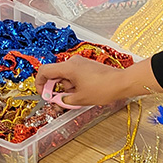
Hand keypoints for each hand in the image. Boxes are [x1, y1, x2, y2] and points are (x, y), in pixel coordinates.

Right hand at [35, 56, 160, 105]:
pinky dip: (73, 84)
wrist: (122, 82)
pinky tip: (81, 93)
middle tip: (58, 100)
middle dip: (55, 88)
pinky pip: (74, 74)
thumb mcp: (79, 99)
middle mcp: (73, 62)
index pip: (44, 71)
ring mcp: (80, 63)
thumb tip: (56, 101)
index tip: (43, 94)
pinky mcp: (87, 66)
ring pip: (65, 75)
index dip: (40, 83)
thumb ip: (63, 100)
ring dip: (66, 87)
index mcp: (68, 67)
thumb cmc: (103, 88)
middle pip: (55, 73)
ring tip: (76, 98)